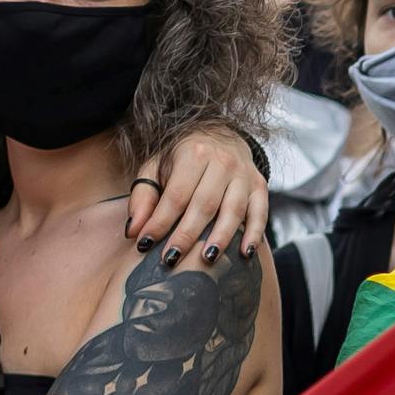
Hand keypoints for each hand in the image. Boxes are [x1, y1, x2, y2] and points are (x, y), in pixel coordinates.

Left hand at [127, 128, 269, 262]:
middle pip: (204, 204)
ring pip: (234, 210)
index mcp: (194, 154)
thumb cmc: (183, 159)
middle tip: (171, 259)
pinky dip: (255, 234)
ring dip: (221, 237)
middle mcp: (222, 162)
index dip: (160, 221)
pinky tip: (244, 254)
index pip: (176, 195)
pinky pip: (261, 212)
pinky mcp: (259, 186)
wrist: (220, 135)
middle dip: (187, 234)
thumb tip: (134, 231)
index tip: (145, 245)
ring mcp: (244, 174)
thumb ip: (143, 196)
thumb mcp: (157, 167)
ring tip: (207, 259)